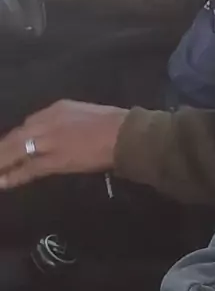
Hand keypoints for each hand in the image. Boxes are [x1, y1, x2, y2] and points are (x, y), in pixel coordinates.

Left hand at [0, 100, 127, 188]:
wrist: (126, 135)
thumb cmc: (116, 124)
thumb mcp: (87, 114)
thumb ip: (70, 122)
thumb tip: (63, 135)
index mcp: (58, 108)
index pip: (29, 123)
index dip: (16, 138)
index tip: (8, 147)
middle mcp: (49, 121)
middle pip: (17, 136)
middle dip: (2, 148)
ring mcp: (50, 140)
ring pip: (17, 151)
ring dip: (2, 162)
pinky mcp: (54, 160)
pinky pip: (28, 168)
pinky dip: (13, 175)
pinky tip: (2, 182)